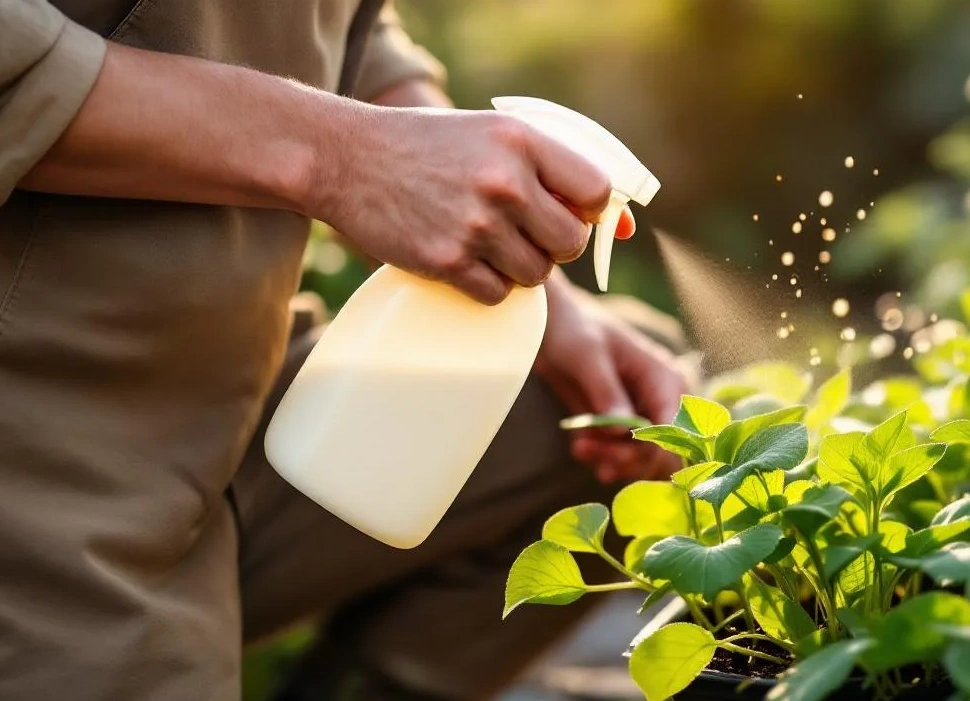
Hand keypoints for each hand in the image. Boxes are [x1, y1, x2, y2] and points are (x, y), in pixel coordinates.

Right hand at [313, 106, 626, 303]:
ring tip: (484, 240)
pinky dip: (486, 285)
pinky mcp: (448, 260)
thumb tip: (625, 226)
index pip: (596, 193)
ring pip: (536, 275)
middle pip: (570, 243)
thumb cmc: (427, 147)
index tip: (563, 212)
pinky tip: (461, 257)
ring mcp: (476, 224)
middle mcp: (505, 181)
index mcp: (522, 141)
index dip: (585, 211)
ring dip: (517, 267)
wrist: (345, 158)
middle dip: (552, 246)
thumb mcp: (492, 137)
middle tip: (520, 231)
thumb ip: (554, 172)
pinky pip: (498, 295)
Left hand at [536, 274, 688, 483]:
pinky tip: (580, 448)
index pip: (675, 424)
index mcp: (664, 378)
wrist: (551, 328)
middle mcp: (659, 401)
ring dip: (612, 460)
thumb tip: (621, 431)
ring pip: (641, 458)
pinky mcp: (619, 429)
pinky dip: (602, 457)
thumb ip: (606, 391)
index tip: (620, 454)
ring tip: (580, 448)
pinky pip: (620, 456)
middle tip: (588, 449)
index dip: (655, 445)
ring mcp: (640, 417)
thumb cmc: (575, 330)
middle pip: (660, 448)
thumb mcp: (588, 355)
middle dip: (627, 457)